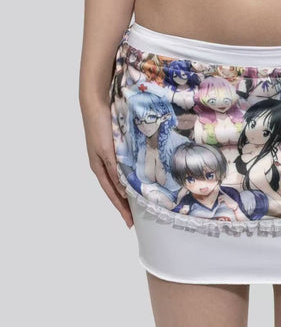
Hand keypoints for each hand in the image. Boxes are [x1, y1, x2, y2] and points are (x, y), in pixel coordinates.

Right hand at [80, 96, 133, 227]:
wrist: (96, 103)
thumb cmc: (98, 127)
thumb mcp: (107, 151)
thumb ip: (114, 171)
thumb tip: (123, 192)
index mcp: (98, 167)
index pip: (112, 194)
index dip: (121, 208)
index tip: (130, 223)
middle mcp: (103, 164)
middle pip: (116, 189)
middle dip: (124, 204)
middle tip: (136, 218)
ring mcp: (108, 156)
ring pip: (120, 179)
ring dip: (128, 191)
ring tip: (139, 202)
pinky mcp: (114, 147)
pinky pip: (123, 167)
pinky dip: (129, 176)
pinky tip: (137, 179)